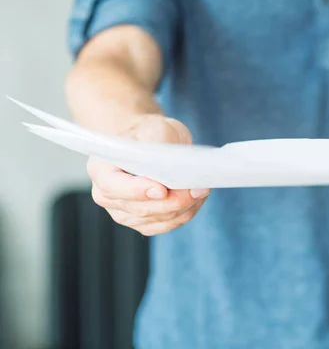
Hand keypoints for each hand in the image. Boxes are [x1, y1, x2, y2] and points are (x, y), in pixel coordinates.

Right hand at [88, 114, 209, 235]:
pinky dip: (185, 213)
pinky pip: (166, 225)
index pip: (113, 187)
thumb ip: (158, 149)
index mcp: (100, 169)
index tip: (162, 189)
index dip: (136, 191)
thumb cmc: (150, 134)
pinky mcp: (143, 222)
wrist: (153, 142)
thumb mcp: (155, 129)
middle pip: (140, 208)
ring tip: (201, 190)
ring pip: (157, 219)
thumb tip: (171, 172)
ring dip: (184, 207)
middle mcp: (106, 195)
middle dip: (172, 200)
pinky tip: (196, 199)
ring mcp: (124, 212)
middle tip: (198, 188)